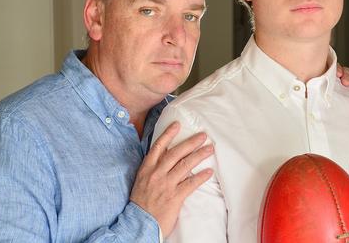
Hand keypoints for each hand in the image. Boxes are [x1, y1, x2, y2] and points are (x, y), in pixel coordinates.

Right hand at [130, 121, 213, 236]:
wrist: (138, 223)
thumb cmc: (140, 203)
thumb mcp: (142, 181)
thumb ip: (153, 169)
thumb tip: (166, 158)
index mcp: (147, 169)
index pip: (158, 147)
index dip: (168, 134)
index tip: (177, 124)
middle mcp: (156, 174)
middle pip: (176, 153)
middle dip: (191, 142)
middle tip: (203, 136)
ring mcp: (166, 185)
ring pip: (185, 165)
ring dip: (199, 155)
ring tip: (210, 149)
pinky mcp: (174, 197)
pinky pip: (190, 183)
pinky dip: (201, 176)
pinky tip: (209, 171)